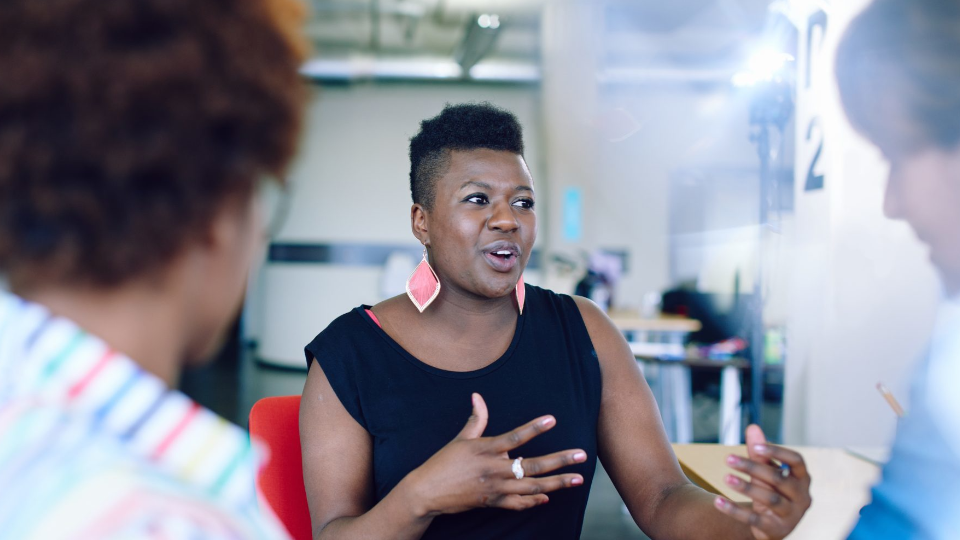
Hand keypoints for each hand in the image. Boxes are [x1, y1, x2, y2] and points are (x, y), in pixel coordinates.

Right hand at [402, 393, 586, 515]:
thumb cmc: (443, 463)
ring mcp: (496, 488)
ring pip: (532, 487)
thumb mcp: (460, 439)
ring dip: (557, 483)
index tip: (553, 420)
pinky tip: (548, 496)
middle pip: (533, 466)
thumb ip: (476, 419)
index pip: (515, 437)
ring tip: (577, 479)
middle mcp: (494, 470)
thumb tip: (477, 396)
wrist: (427, 492)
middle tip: (582, 455)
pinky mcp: (493, 502)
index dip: (534, 428)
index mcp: (486, 450)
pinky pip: (518, 503)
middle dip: (560, 461)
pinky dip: (534, 501)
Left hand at [712, 425, 811, 539]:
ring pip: (770, 499)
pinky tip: (718, 501)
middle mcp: (802, 497)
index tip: (755, 446)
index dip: (777, 452)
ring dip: (746, 487)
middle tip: (728, 458)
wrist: (773, 525)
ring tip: (726, 478)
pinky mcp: (776, 530)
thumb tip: (752, 427)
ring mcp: (792, 515)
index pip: (796, 461)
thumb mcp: (766, 471)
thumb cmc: (772, 490)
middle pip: (779, 479)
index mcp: (802, 478)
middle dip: (753, 467)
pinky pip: (755, 520)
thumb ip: (759, 452)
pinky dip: (735, 510)